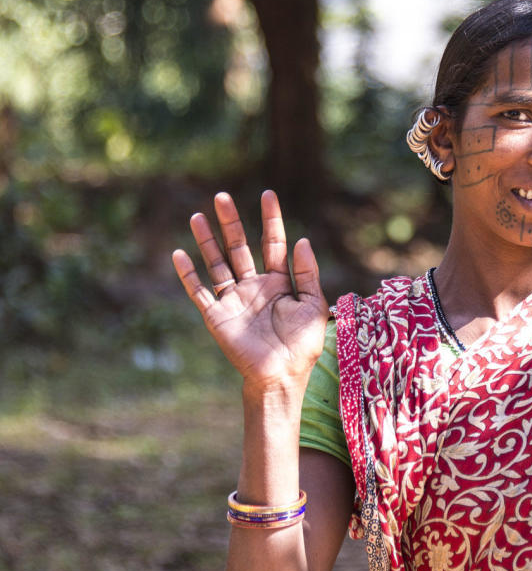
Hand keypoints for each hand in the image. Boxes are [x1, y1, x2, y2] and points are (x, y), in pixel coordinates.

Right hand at [172, 190, 328, 391]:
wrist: (282, 376)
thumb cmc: (302, 345)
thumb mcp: (313, 305)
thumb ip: (308, 273)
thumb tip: (302, 240)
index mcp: (278, 283)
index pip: (273, 243)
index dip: (271, 219)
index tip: (268, 194)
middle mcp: (254, 287)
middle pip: (239, 247)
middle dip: (231, 223)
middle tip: (222, 197)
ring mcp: (233, 300)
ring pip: (217, 263)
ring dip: (206, 241)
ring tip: (197, 215)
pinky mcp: (217, 316)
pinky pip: (199, 291)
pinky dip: (188, 274)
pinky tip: (179, 254)